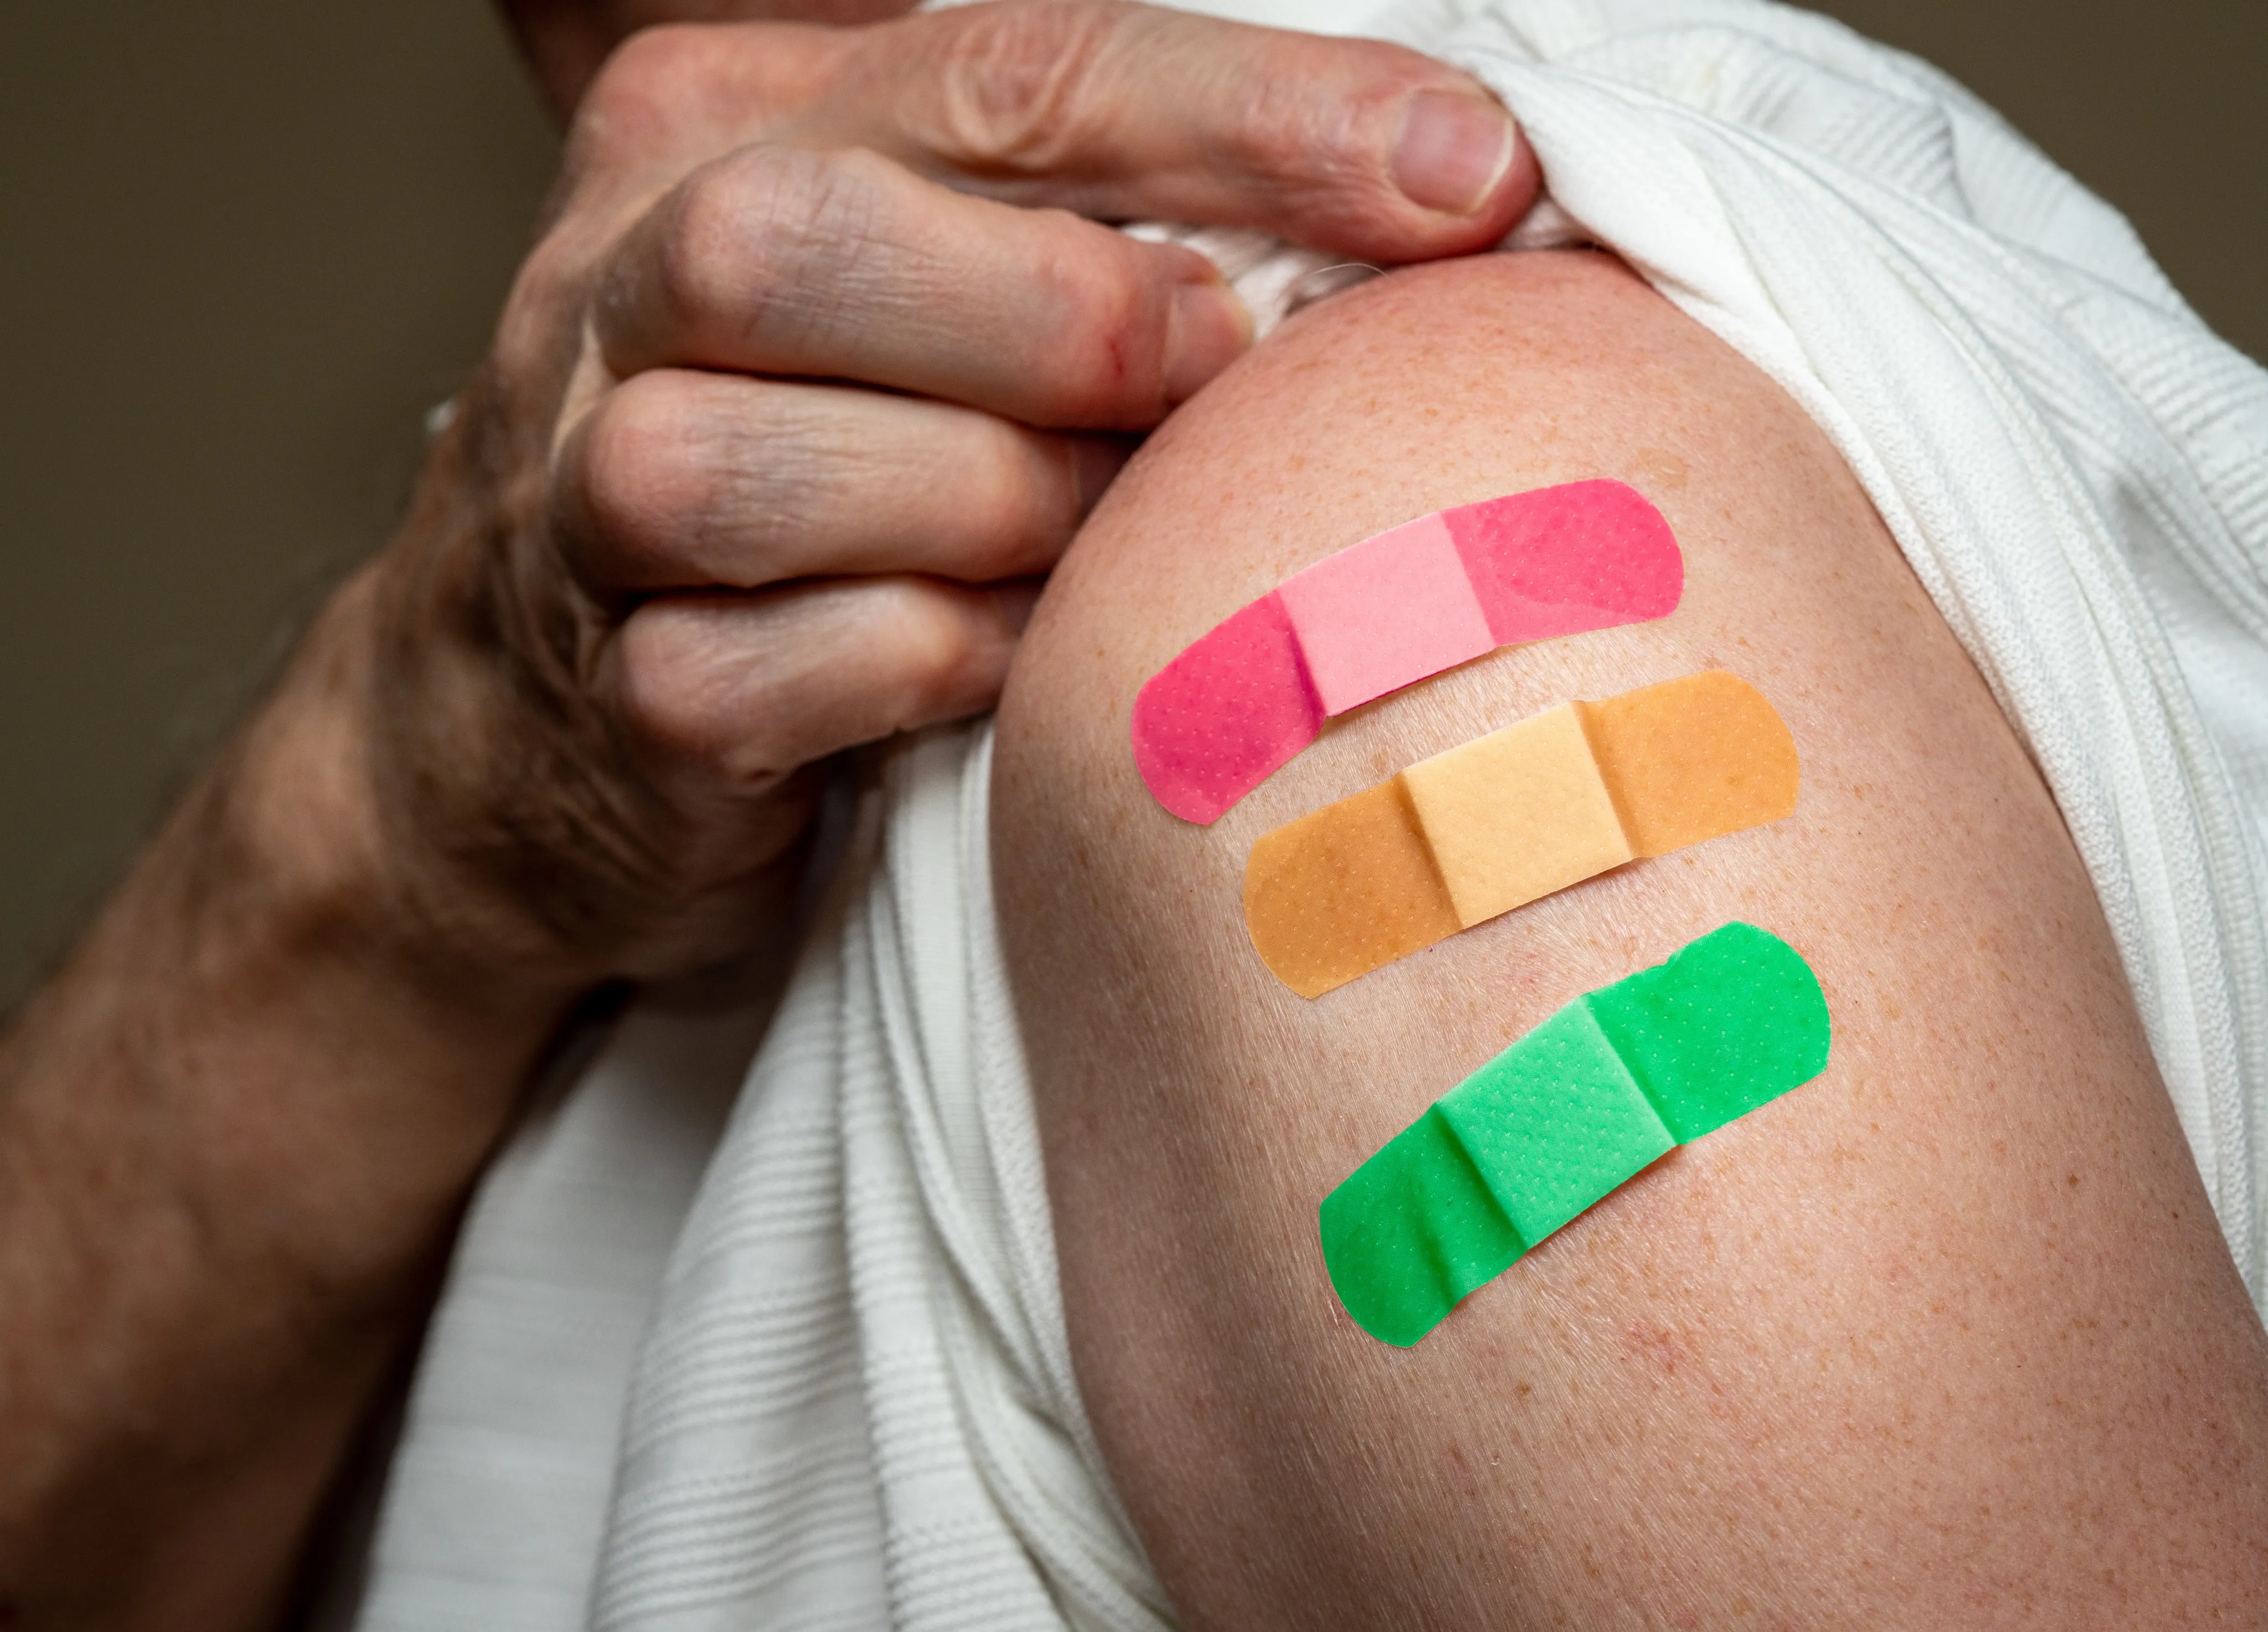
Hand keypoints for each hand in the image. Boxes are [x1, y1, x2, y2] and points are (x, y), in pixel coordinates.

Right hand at [331, 0, 1540, 994]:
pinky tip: (999, 671)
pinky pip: (803, 667)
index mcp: (721, 123)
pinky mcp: (619, 690)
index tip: (1469, 177)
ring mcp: (585, 494)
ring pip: (776, 464)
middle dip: (1076, 319)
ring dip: (1003, 512)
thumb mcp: (915, 300)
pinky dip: (943, 671)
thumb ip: (1080, 227)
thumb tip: (1410, 222)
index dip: (1256, 117)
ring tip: (1088, 547)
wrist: (518, 734)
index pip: (1009, 63)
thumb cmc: (805, 489)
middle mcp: (619, 281)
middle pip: (828, 235)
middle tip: (1216, 390)